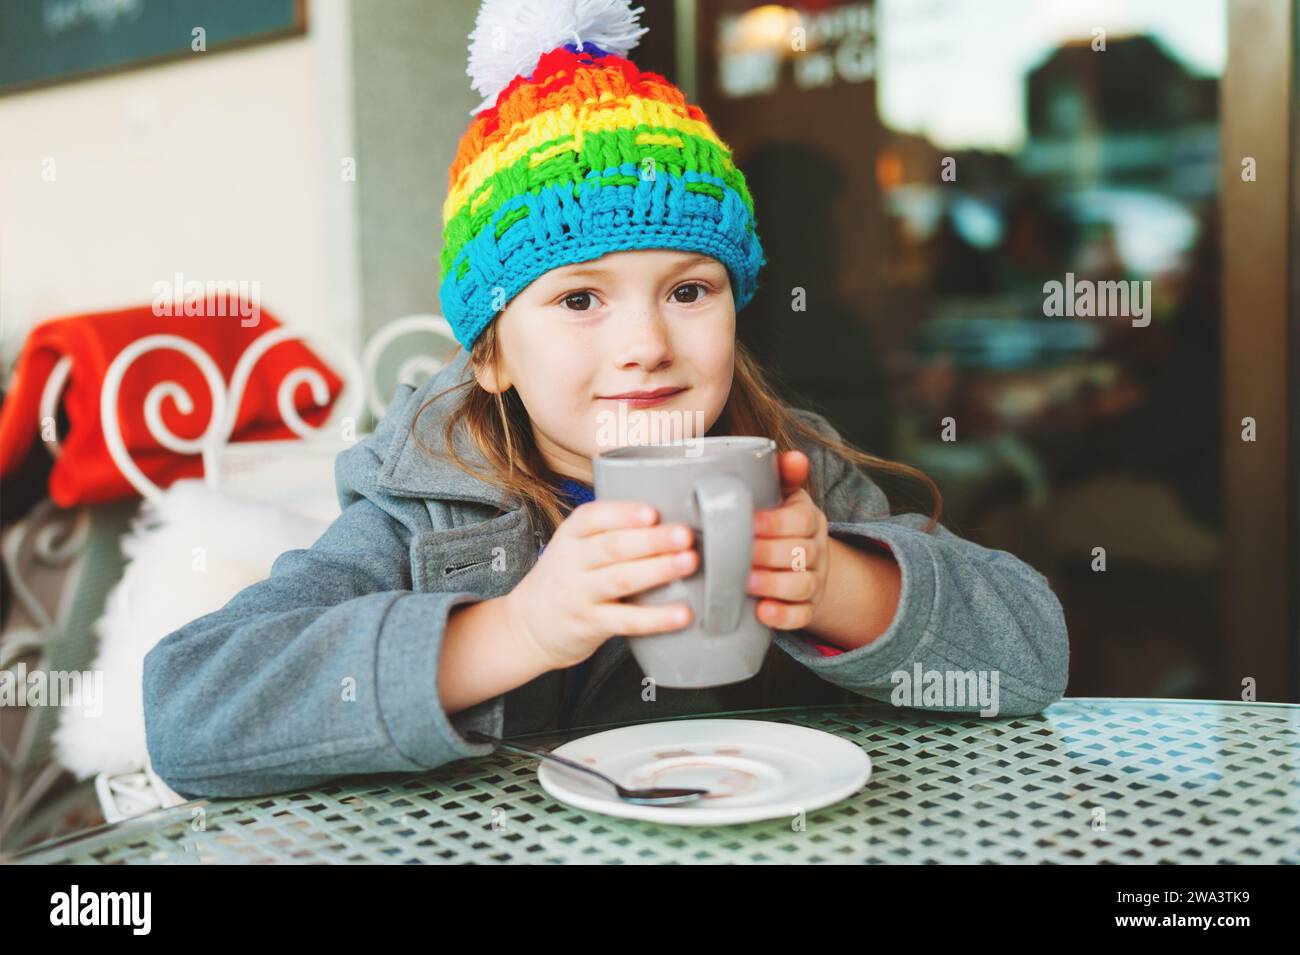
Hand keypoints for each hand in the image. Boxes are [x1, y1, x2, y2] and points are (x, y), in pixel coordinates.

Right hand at [503, 501, 697, 670]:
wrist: (528, 626)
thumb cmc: (565, 579)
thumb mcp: (574, 547)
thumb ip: (609, 532)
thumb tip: (670, 519)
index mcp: (570, 535)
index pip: (592, 517)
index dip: (623, 514)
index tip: (652, 512)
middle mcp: (572, 562)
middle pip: (612, 547)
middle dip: (651, 539)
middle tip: (685, 534)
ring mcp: (580, 595)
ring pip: (621, 580)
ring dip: (658, 570)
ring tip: (689, 562)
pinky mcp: (591, 625)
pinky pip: (627, 621)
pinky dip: (656, 618)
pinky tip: (682, 613)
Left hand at [748, 450, 829, 629]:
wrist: (801, 562)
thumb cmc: (778, 523)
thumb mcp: (782, 496)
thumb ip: (782, 475)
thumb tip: (794, 457)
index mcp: (809, 519)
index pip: (801, 520)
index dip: (776, 523)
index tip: (749, 523)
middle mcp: (816, 550)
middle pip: (800, 553)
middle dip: (768, 555)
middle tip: (737, 555)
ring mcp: (815, 581)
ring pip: (802, 585)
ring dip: (773, 585)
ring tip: (745, 583)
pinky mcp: (808, 608)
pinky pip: (802, 616)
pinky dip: (783, 617)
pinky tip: (762, 613)